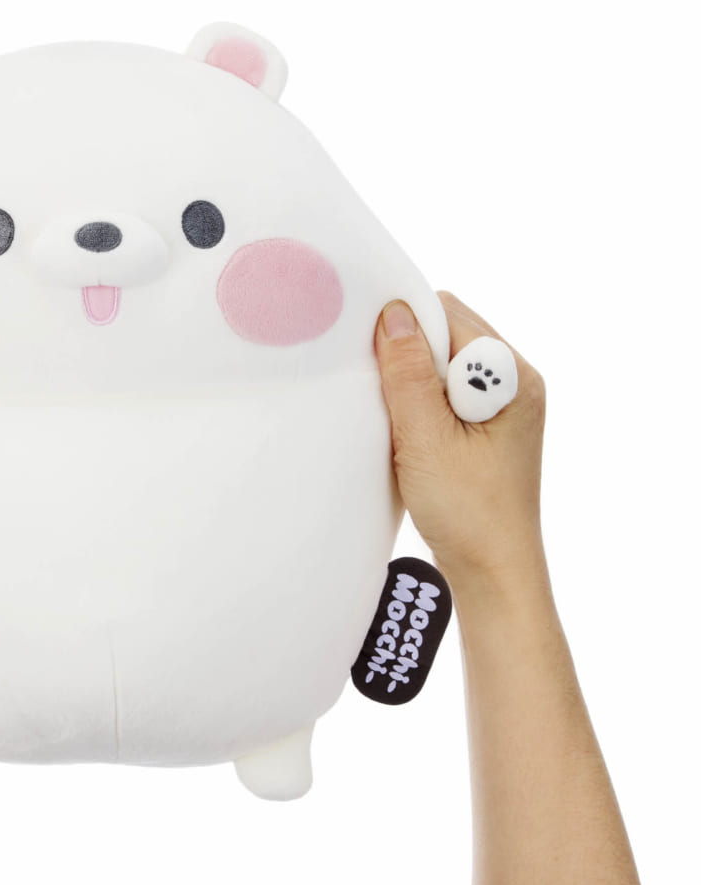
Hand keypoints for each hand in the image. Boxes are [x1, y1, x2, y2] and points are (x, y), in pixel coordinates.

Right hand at [373, 291, 546, 588]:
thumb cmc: (468, 512)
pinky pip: (446, 392)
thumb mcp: (427, 439)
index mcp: (514, 378)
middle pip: (449, 334)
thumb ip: (409, 375)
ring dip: (410, 380)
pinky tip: (403, 427)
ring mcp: (502, 406)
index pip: (451, 316)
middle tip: (377, 386)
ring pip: (443, 364)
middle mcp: (515, 384)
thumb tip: (394, 314)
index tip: (369, 347)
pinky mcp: (486, 427)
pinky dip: (419, 401)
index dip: (406, 325)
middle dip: (407, 351)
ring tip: (392, 414)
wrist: (493, 571)